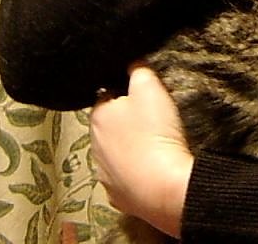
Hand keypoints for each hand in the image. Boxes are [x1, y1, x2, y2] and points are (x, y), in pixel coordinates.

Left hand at [89, 66, 192, 238]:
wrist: (163, 185)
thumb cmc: (155, 133)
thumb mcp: (149, 88)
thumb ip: (138, 70)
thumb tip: (131, 62)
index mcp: (98, 116)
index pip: (107, 96)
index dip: (125, 93)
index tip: (142, 97)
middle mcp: (95, 146)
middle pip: (110, 126)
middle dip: (126, 122)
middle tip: (151, 121)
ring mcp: (104, 173)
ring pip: (115, 153)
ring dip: (129, 149)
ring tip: (153, 147)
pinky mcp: (117, 195)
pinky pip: (125, 178)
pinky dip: (135, 173)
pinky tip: (151, 170)